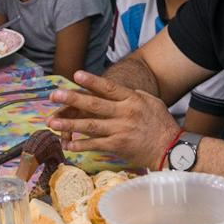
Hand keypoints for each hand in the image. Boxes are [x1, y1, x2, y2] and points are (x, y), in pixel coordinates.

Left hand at [50, 70, 181, 168]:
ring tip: (52, 122)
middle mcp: (125, 114)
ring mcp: (120, 131)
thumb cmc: (161, 123)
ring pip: (90, 126)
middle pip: (94, 105)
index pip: (109, 88)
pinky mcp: (117, 147)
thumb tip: (114, 90)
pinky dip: (80, 144)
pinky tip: (66, 143)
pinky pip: (95, 145)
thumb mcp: (151, 101)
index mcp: (132, 100)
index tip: (76, 75)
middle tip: (54, 95)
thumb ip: (132, 94)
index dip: (92, 81)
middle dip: (72, 99)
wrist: (171, 148)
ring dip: (69, 124)